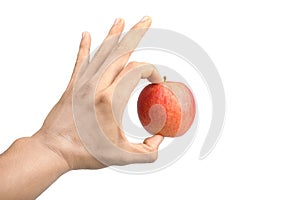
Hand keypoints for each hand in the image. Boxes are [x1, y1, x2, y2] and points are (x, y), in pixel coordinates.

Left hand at [34, 16, 163, 169]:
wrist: (54, 150)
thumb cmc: (86, 153)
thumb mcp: (122, 156)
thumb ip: (147, 151)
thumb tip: (159, 140)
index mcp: (111, 99)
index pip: (137, 71)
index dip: (151, 71)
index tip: (155, 83)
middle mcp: (97, 85)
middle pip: (120, 52)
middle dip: (136, 34)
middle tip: (145, 20)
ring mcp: (83, 83)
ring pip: (102, 52)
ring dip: (114, 35)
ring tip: (121, 20)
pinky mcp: (72, 86)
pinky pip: (80, 61)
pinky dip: (84, 47)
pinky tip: (86, 35)